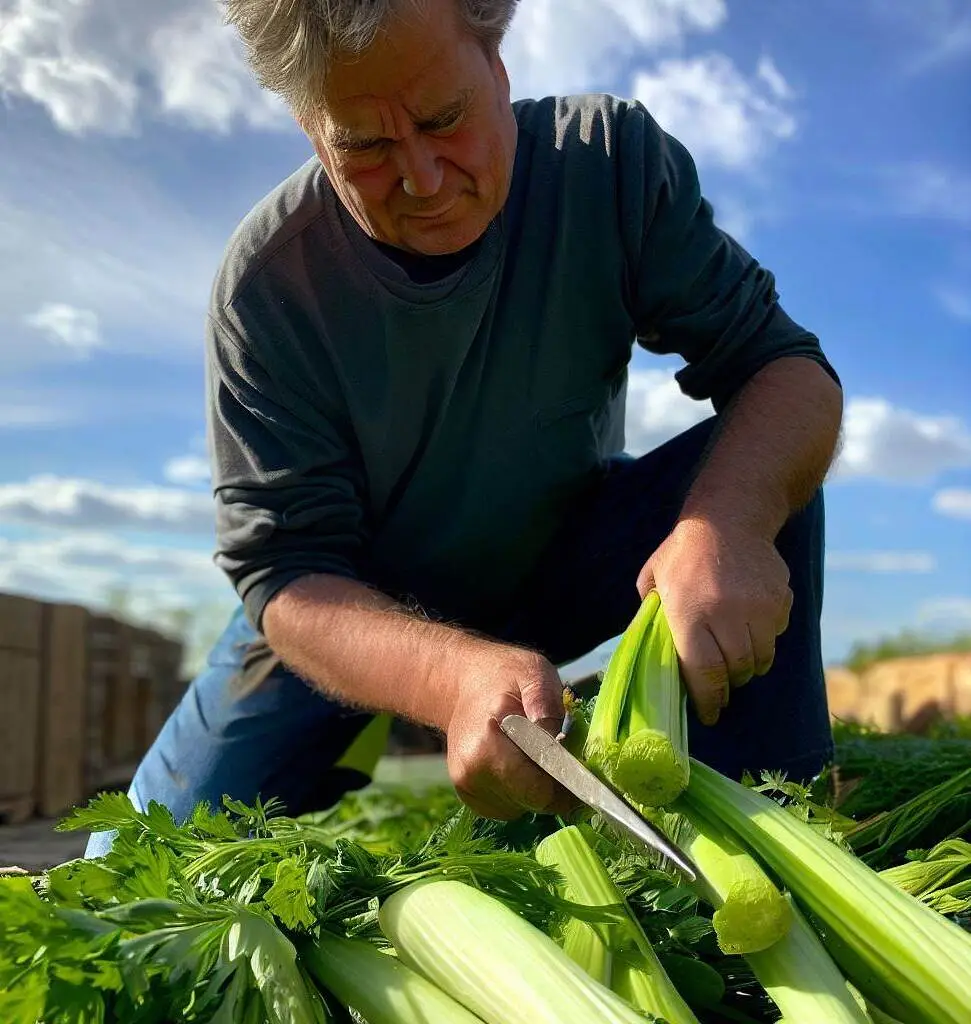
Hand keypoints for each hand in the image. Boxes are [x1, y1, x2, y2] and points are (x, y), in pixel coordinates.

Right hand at [441, 642, 579, 819]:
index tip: (583, 773)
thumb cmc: (504, 675)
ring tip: (537, 755)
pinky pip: (507, 807)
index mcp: (486, 742)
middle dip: (554, 786)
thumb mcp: (533, 674)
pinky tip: (518, 764)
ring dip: (537, 789)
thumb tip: (558, 744)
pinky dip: (520, 792)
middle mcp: (470, 770)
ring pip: (521, 807)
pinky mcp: (466, 793)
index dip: (566, 786)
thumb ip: (546, 706)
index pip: (536, 789)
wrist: (462, 682)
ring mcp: (465, 784)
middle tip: (564, 758)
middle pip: (531, 801)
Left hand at [636, 517, 792, 725]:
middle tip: (720, 681)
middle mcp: (726, 613)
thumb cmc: (683, 553)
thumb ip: (653, 618)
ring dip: (748, 663)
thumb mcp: (655, 581)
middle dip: (728, 682)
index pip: (704, 672)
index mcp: (689, 612)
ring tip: (734, 652)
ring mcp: (758, 607)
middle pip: (736, 670)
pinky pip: (776, 635)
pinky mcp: (780, 600)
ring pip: (761, 658)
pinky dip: (765, 638)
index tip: (708, 714)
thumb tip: (654, 653)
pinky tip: (750, 622)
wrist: (729, 517)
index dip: (707, 700)